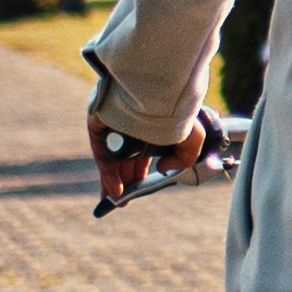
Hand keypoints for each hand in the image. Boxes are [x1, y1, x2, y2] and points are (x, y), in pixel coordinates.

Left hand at [91, 113, 220, 214]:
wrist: (154, 89)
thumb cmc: (177, 109)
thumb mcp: (192, 138)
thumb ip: (184, 158)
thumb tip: (163, 169)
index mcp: (153, 128)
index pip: (144, 154)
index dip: (142, 173)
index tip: (141, 189)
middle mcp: (133, 126)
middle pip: (125, 159)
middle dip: (126, 181)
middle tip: (125, 201)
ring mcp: (114, 125)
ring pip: (111, 158)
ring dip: (114, 181)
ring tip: (117, 202)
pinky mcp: (99, 123)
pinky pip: (101, 151)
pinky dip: (108, 171)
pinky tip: (115, 189)